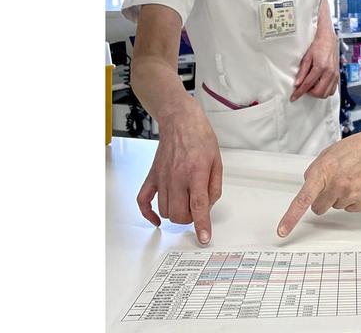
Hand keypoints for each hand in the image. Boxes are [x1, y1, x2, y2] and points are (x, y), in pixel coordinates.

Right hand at [136, 106, 222, 243]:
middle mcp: (177, 178)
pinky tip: (157, 219)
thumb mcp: (217, 161)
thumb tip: (208, 206)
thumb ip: (214, 186)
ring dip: (175, 214)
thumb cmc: (200, 138)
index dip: (201, 225)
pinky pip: (143, 201)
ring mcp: (162, 178)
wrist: (180, 121)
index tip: (204, 238)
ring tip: (184, 203)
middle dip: (190, 218)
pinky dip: (148, 214)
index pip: (198, 206)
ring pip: (164, 211)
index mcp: (195, 173)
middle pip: (179, 214)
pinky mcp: (152, 177)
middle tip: (196, 209)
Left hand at [276, 129, 360, 237]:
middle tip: (333, 183)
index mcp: (323, 171)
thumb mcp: (328, 154)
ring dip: (339, 196)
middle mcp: (336, 185)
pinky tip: (360, 184)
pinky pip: (350, 208)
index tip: (282, 231)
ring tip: (351, 178)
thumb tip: (309, 189)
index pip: (302, 199)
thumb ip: (315, 172)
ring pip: (335, 207)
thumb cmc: (357, 148)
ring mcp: (351, 195)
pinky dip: (353, 199)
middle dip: (321, 199)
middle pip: (318, 208)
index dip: (291, 218)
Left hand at [291, 21, 338, 101]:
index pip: (308, 84)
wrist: (328, 40)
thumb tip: (297, 83)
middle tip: (304, 88)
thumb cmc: (318, 46)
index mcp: (320, 67)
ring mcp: (335, 75)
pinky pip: (332, 90)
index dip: (299, 92)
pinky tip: (319, 85)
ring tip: (312, 86)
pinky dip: (325, 91)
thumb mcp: (306, 58)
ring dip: (317, 93)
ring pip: (326, 93)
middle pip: (318, 92)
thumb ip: (302, 72)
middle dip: (309, 93)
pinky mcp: (337, 76)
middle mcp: (329, 72)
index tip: (294, 97)